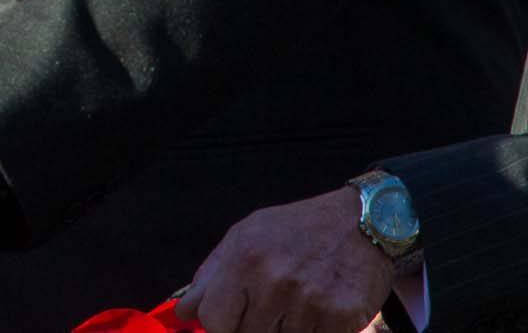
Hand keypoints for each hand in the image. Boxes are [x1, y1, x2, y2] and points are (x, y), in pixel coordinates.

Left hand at [174, 187, 395, 332]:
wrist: (362, 223)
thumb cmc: (296, 229)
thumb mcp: (245, 235)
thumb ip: (211, 275)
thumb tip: (183, 312)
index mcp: (245, 260)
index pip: (214, 321)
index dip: (220, 323)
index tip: (231, 316)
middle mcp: (275, 283)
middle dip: (252, 326)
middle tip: (268, 306)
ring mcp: (310, 304)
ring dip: (284, 330)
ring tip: (295, 303)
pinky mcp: (342, 320)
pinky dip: (313, 332)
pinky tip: (318, 310)